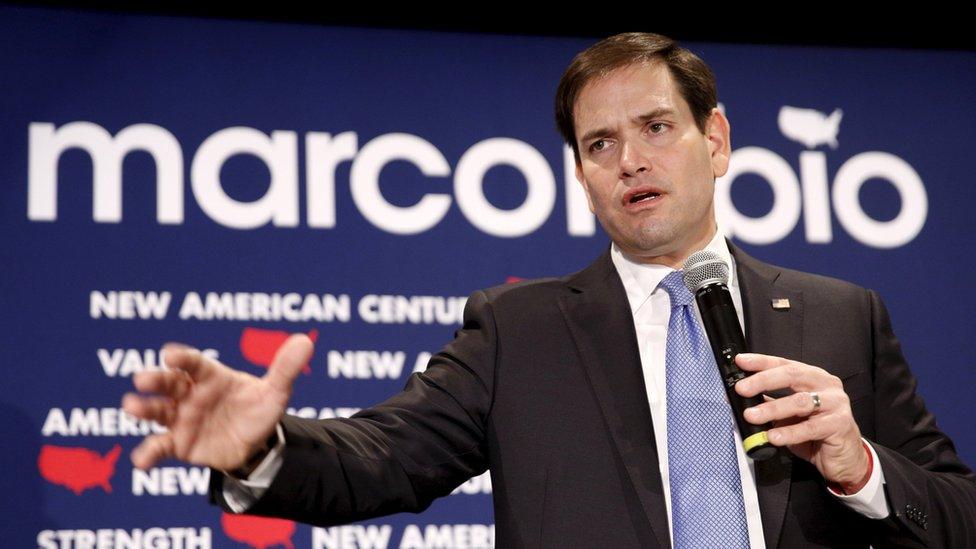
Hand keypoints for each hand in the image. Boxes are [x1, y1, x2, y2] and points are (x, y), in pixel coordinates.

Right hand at [121, 334, 313, 471]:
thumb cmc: (258, 409)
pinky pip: (159, 447)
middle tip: (142, 379)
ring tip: (131, 406)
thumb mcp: (274, 392)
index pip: (194, 363)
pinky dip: (148, 453)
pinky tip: (141, 461)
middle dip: (155, 380)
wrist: (255, 444)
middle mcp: (190, 394)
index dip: (182, 358)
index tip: (170, 354)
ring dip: (143, 409)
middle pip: (169, 383)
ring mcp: (181, 418)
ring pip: (157, 411)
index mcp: (211, 376)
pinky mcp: (178, 443)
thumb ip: (285, 369)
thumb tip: (305, 342)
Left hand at [734, 353, 870, 492]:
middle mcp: (826, 384)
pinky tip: (773, 436)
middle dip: (763, 381)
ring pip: (800, 401)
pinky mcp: (840, 424)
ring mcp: (836, 403)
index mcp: (812, 377)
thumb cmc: (815, 433)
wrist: (844, 458)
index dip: (761, 362)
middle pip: (792, 376)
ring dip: (772, 409)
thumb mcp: (788, 416)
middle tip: (741, 389)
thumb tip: (740, 397)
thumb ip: (769, 403)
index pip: (784, 364)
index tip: (741, 361)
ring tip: (751, 415)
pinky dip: (789, 432)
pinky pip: (810, 428)